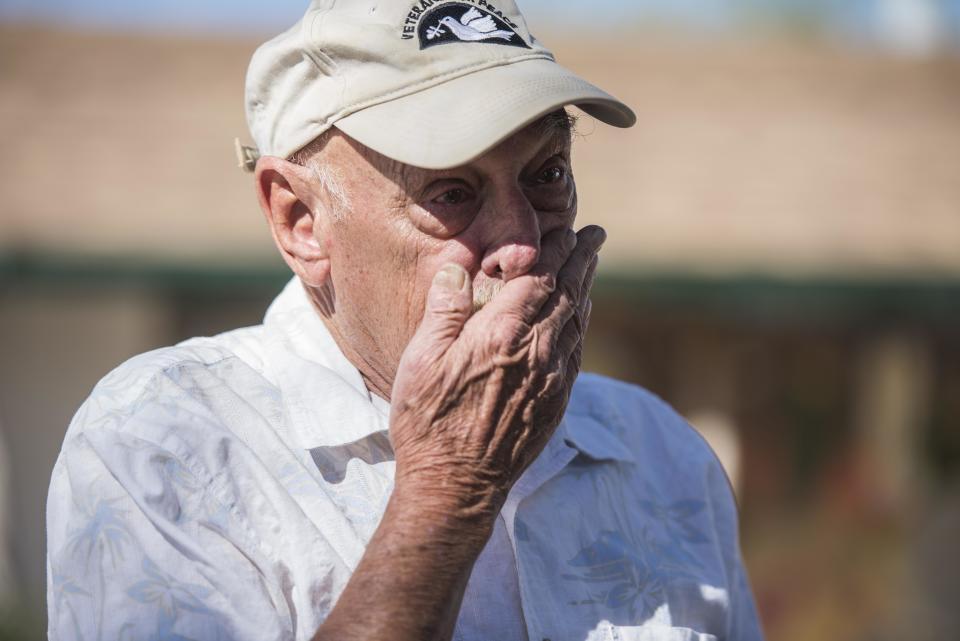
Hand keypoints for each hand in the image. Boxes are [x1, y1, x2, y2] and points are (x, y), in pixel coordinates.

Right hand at [389, 225, 603, 523]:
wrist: (456, 486)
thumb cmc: (428, 423)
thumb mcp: (420, 361)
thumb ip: (443, 310)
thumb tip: (459, 267)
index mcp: (501, 335)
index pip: (539, 278)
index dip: (555, 250)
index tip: (565, 230)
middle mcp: (536, 353)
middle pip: (569, 293)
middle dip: (582, 259)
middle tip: (594, 235)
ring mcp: (551, 379)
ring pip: (578, 321)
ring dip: (586, 287)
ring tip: (590, 264)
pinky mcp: (556, 403)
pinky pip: (577, 351)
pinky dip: (582, 323)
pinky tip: (580, 315)